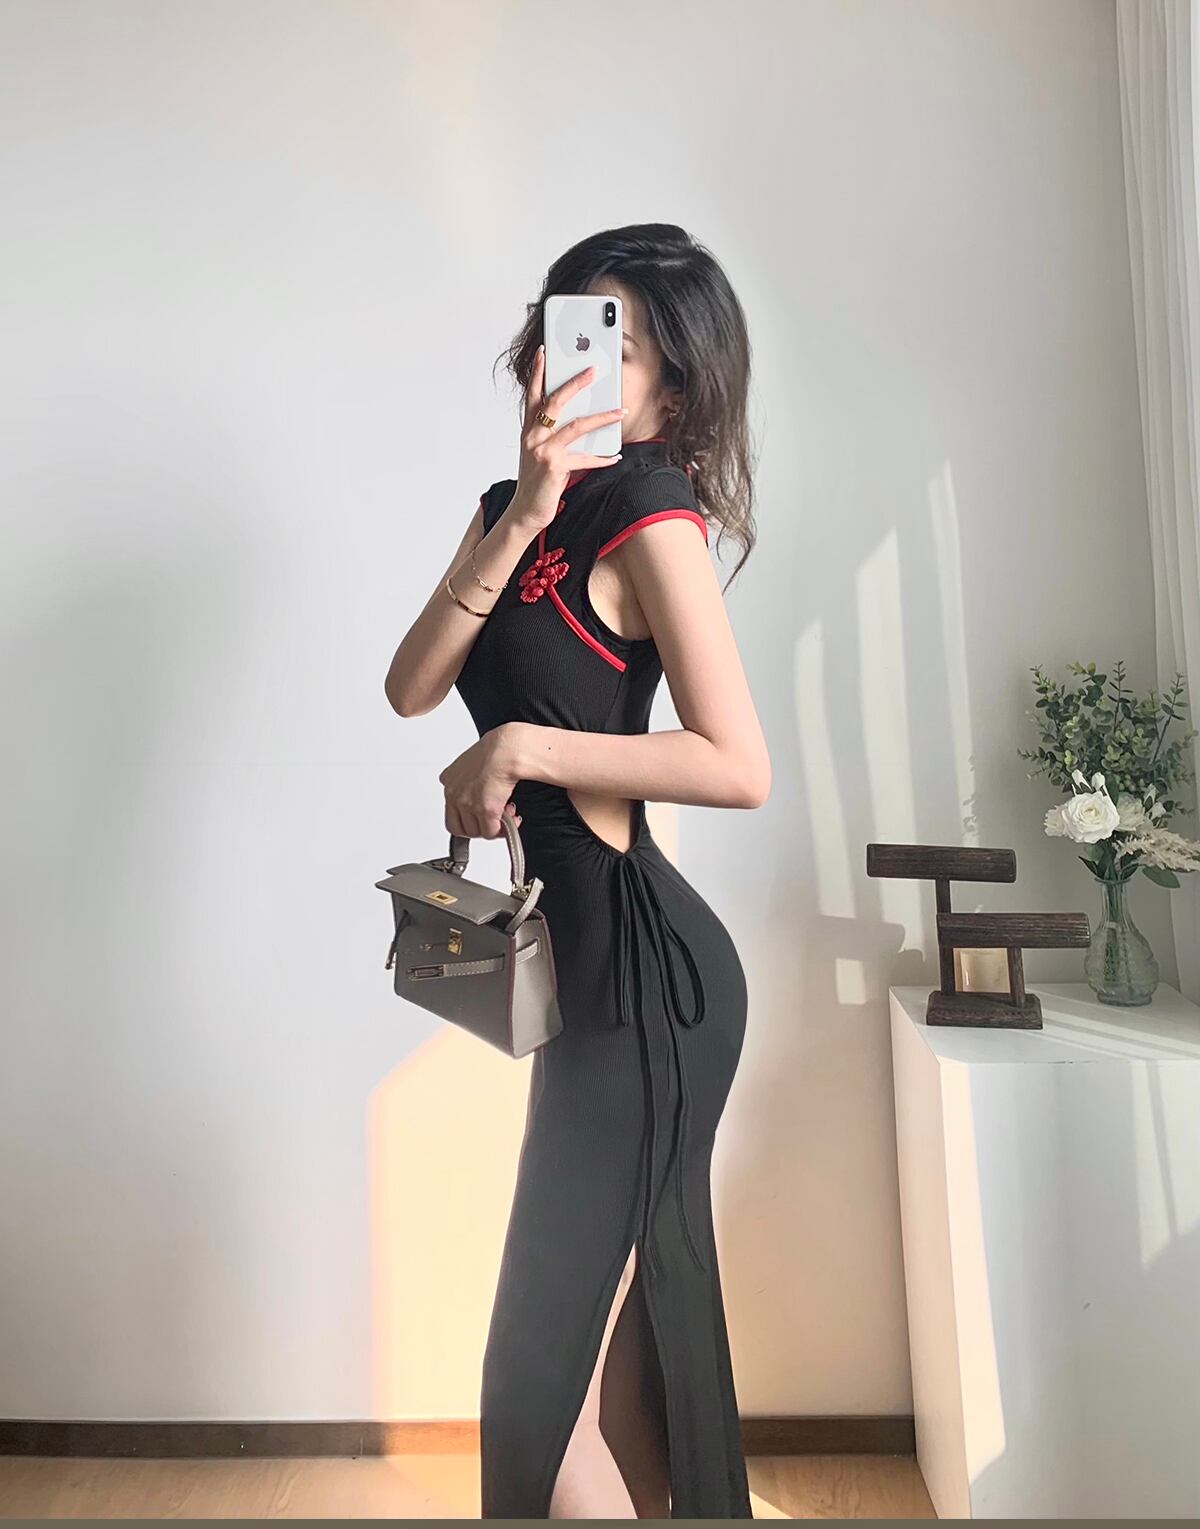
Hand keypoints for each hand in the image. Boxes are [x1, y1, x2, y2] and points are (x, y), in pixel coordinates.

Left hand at [438, 724, 523, 839]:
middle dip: (480, 827)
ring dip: (493, 828)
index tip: (480, 816)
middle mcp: (454, 793)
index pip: (450, 810)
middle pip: (461, 827)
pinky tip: (512, 819)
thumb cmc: (496, 749)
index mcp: (449, 780)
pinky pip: (491, 832)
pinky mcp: (484, 810)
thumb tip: (482, 792)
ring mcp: (467, 803)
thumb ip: (471, 780)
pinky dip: (503, 830)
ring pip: (477, 832)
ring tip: (507, 815)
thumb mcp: (474, 762)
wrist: (506, 749)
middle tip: (495, 819)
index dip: (468, 818)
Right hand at [505, 344, 626, 533]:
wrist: (525, 512)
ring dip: (602, 417)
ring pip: (577, 426)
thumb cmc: (536, 482)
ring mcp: (543, 451)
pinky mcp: (555, 467)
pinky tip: (615, 456)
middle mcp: (533, 437)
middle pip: (556, 401)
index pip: (532, 395)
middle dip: (576, 383)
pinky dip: (602, 458)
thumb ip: (554, 436)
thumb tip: (583, 421)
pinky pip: (585, 457)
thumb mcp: (540, 454)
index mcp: (528, 431)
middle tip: (594, 370)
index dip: (537, 372)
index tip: (544, 352)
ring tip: (620, 411)